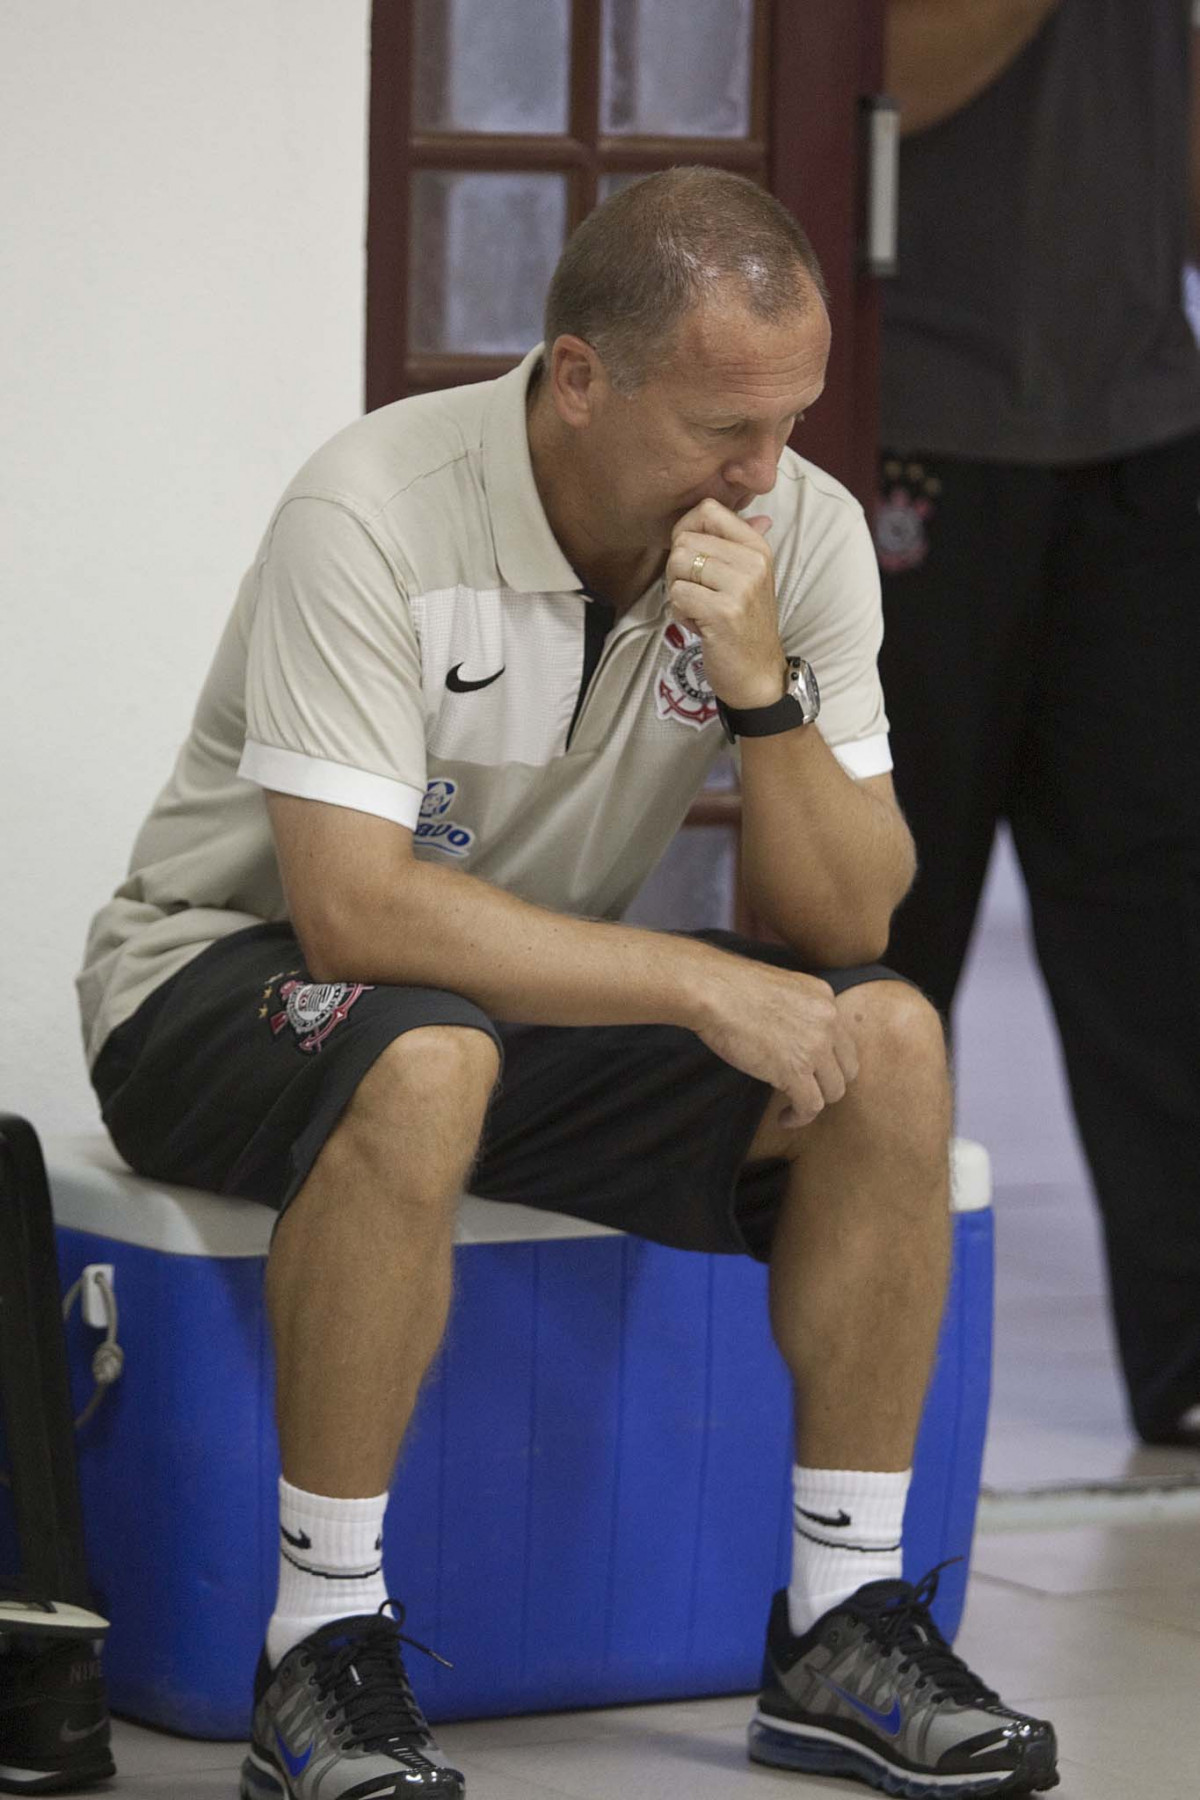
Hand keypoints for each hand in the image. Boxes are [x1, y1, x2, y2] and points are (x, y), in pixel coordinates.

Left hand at [667, 498, 786, 709]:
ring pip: (677, 565)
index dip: (685, 529)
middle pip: (685, 540)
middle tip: (697, 594)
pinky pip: (678, 595)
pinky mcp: (723, 612)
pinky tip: (699, 626)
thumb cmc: (745, 626)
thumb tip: (758, 516)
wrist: (758, 675)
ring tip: (699, 610)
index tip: (690, 557)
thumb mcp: (751, 580)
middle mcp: (753, 562)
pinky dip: (680, 613)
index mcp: (758, 547)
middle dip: (677, 570)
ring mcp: (740, 587)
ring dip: (678, 592)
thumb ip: (741, 546)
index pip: (708, 509)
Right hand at [695, 955, 858, 1127]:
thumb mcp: (779, 987)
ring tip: (794, 1106)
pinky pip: (811, 1106)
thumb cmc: (729, 986)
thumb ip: (796, 1008)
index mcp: (824, 997)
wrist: (713, 990)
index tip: (810, 1070)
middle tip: (805, 1088)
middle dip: (827, 1082)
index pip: (842, 1038)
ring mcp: (815, 1047)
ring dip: (814, 1101)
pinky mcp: (796, 1071)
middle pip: (847, 1067)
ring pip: (834, 1090)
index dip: (828, 1060)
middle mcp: (828, 1020)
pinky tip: (784, 1118)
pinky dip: (799, 1117)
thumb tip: (790, 1033)